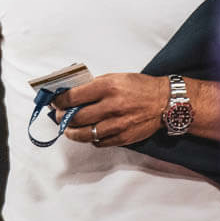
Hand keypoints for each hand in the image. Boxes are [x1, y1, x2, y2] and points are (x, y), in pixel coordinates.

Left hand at [51, 73, 166, 147]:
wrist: (164, 102)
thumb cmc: (139, 88)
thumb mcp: (115, 78)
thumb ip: (94, 86)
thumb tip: (72, 94)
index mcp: (107, 87)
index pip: (73, 97)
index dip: (60, 101)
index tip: (56, 102)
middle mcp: (111, 106)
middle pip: (76, 117)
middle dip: (62, 118)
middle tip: (59, 117)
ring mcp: (117, 124)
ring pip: (84, 134)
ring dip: (72, 132)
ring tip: (68, 129)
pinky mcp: (123, 137)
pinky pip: (99, 142)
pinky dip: (91, 139)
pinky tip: (90, 133)